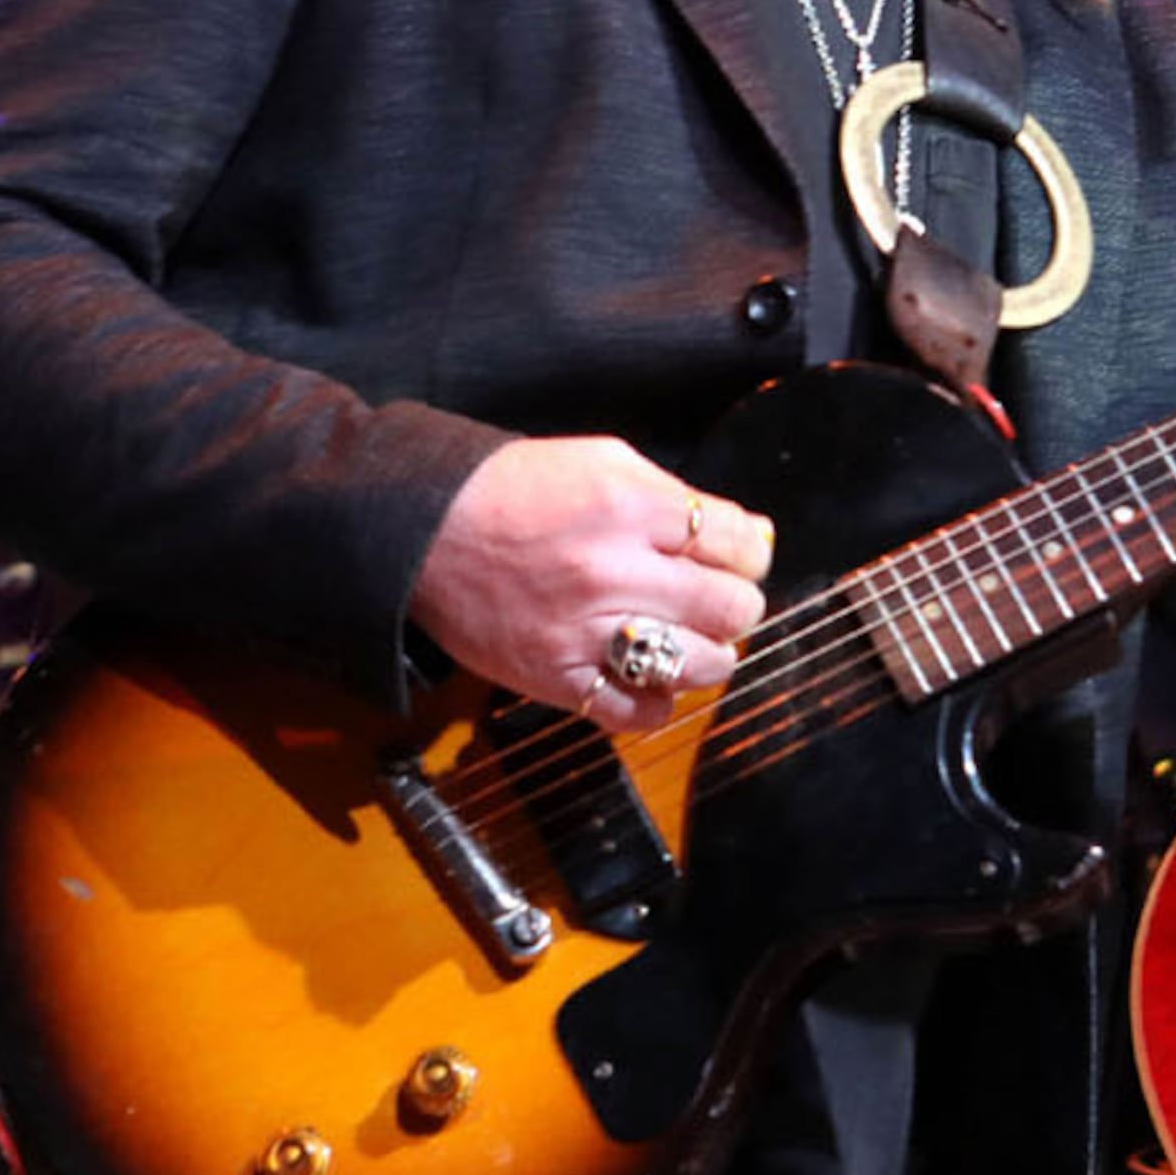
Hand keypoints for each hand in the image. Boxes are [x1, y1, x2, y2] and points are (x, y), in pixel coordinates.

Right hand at [409, 435, 780, 721]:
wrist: (423, 527)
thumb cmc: (515, 490)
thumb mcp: (604, 463)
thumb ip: (680, 498)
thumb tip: (752, 535)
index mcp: (632, 508)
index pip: (740, 544)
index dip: (748, 552)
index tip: (735, 556)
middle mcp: (614, 571)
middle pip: (732, 607)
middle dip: (736, 603)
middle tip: (713, 598)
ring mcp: (585, 631)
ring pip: (700, 665)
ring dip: (710, 655)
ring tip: (690, 639)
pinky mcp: (555, 677)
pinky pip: (637, 712)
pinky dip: (658, 702)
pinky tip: (650, 677)